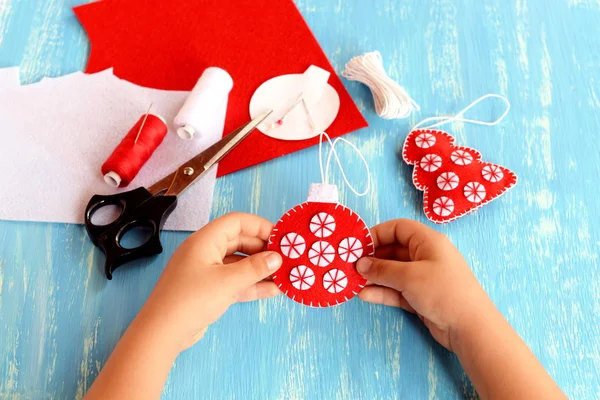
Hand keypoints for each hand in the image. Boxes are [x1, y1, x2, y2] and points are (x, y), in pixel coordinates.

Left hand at [141, 212, 282, 350]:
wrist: (162, 333)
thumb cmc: (191, 300)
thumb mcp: (227, 282)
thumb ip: (254, 268)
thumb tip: (277, 258)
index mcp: (205, 240)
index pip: (237, 222)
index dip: (260, 226)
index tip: (281, 237)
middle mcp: (206, 251)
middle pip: (240, 242)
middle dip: (263, 250)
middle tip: (286, 259)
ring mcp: (207, 272)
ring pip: (239, 264)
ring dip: (260, 269)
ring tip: (284, 275)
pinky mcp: (209, 290)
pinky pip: (235, 281)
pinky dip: (252, 284)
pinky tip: (272, 290)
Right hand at [356, 219, 493, 350]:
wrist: (470, 328)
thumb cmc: (443, 291)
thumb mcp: (409, 276)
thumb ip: (382, 269)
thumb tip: (360, 264)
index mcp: (428, 241)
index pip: (398, 228)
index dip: (377, 234)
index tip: (358, 245)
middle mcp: (425, 256)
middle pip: (393, 250)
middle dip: (372, 258)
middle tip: (351, 267)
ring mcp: (423, 278)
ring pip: (392, 272)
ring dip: (374, 277)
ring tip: (353, 282)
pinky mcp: (420, 297)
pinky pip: (396, 290)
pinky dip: (382, 291)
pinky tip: (365, 295)